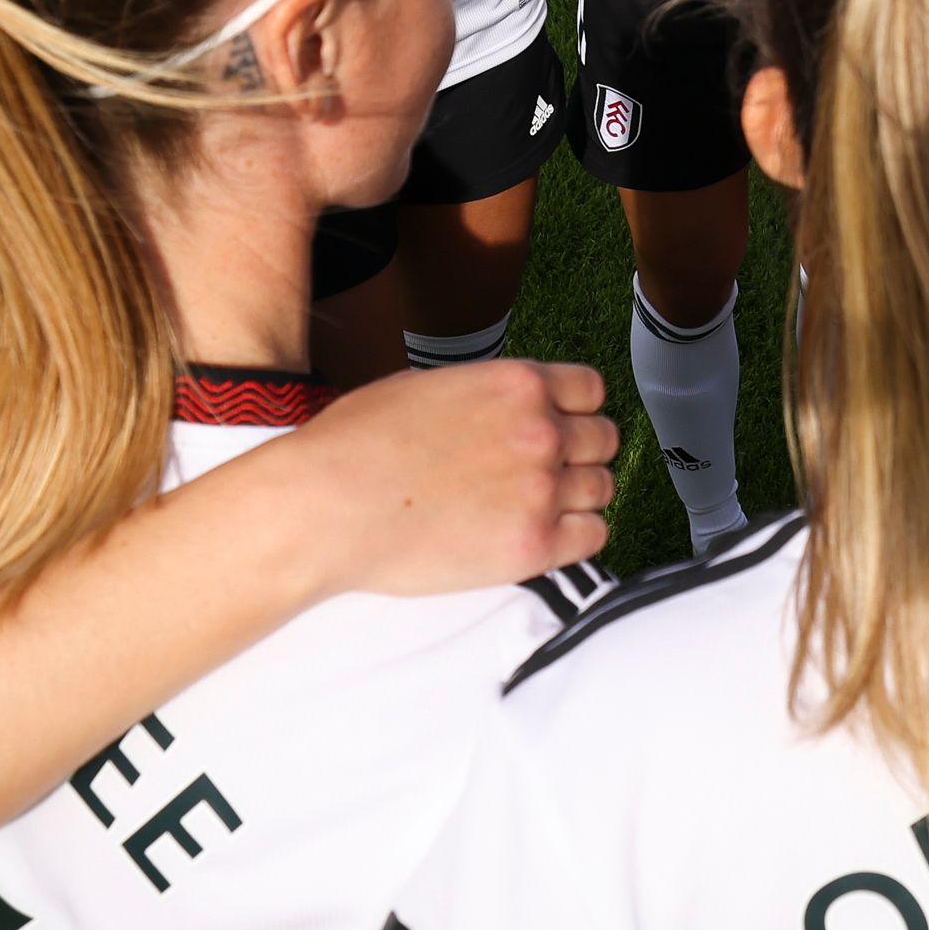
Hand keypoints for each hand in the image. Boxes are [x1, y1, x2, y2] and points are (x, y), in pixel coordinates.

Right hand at [283, 358, 617, 593]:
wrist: (326, 505)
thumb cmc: (357, 445)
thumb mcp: (428, 386)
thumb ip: (486, 395)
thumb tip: (504, 409)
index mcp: (517, 383)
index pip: (591, 390)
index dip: (575, 411)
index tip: (561, 427)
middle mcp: (540, 431)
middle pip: (602, 440)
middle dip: (579, 454)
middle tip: (547, 472)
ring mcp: (541, 489)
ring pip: (601, 489)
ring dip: (577, 497)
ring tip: (536, 507)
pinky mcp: (533, 545)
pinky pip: (593, 538)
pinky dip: (575, 538)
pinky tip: (541, 536)